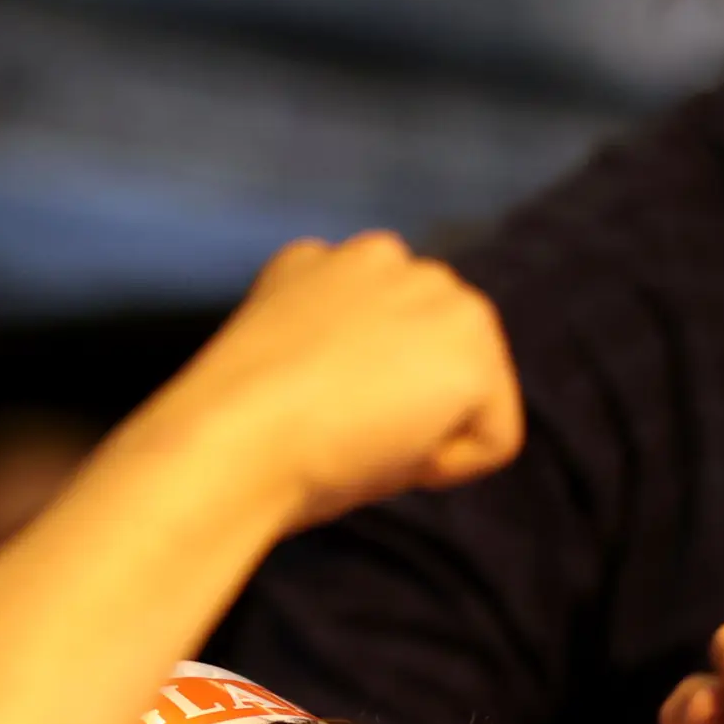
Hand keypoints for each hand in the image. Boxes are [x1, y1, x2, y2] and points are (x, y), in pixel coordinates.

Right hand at [116, 234, 521, 535]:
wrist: (230, 439)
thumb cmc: (237, 437)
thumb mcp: (280, 375)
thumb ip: (334, 357)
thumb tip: (377, 400)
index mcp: (322, 261)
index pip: (381, 341)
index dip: (352, 399)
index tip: (302, 415)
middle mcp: (385, 257)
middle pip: (435, 359)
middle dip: (404, 406)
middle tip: (334, 431)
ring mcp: (437, 294)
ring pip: (469, 393)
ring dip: (427, 431)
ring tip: (358, 436)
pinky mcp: (473, 349)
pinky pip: (493, 439)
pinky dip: (449, 467)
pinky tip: (388, 451)